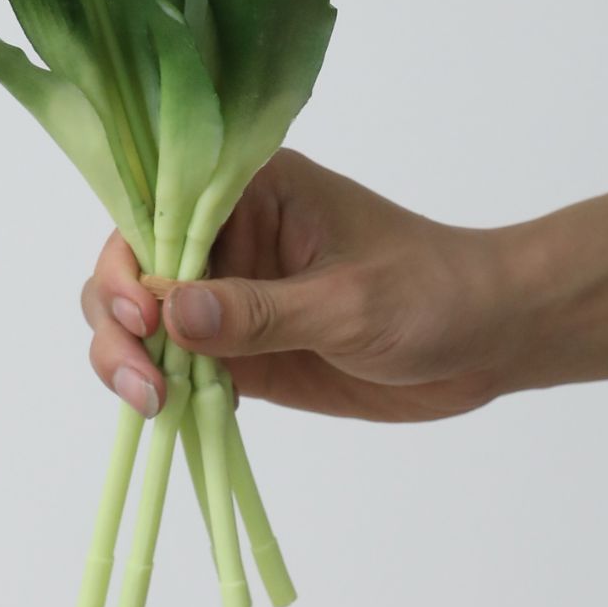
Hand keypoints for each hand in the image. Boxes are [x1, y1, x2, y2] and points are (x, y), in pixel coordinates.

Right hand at [80, 149, 517, 421]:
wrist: (489, 339)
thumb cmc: (433, 294)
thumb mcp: (349, 303)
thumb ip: (260, 311)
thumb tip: (171, 313)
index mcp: (252, 189)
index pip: (159, 206)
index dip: (130, 257)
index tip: (140, 312)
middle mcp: (228, 235)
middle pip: (134, 265)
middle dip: (118, 319)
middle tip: (141, 380)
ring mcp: (231, 294)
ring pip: (145, 320)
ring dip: (127, 359)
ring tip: (151, 404)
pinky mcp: (242, 350)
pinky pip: (179, 365)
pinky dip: (159, 389)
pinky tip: (169, 416)